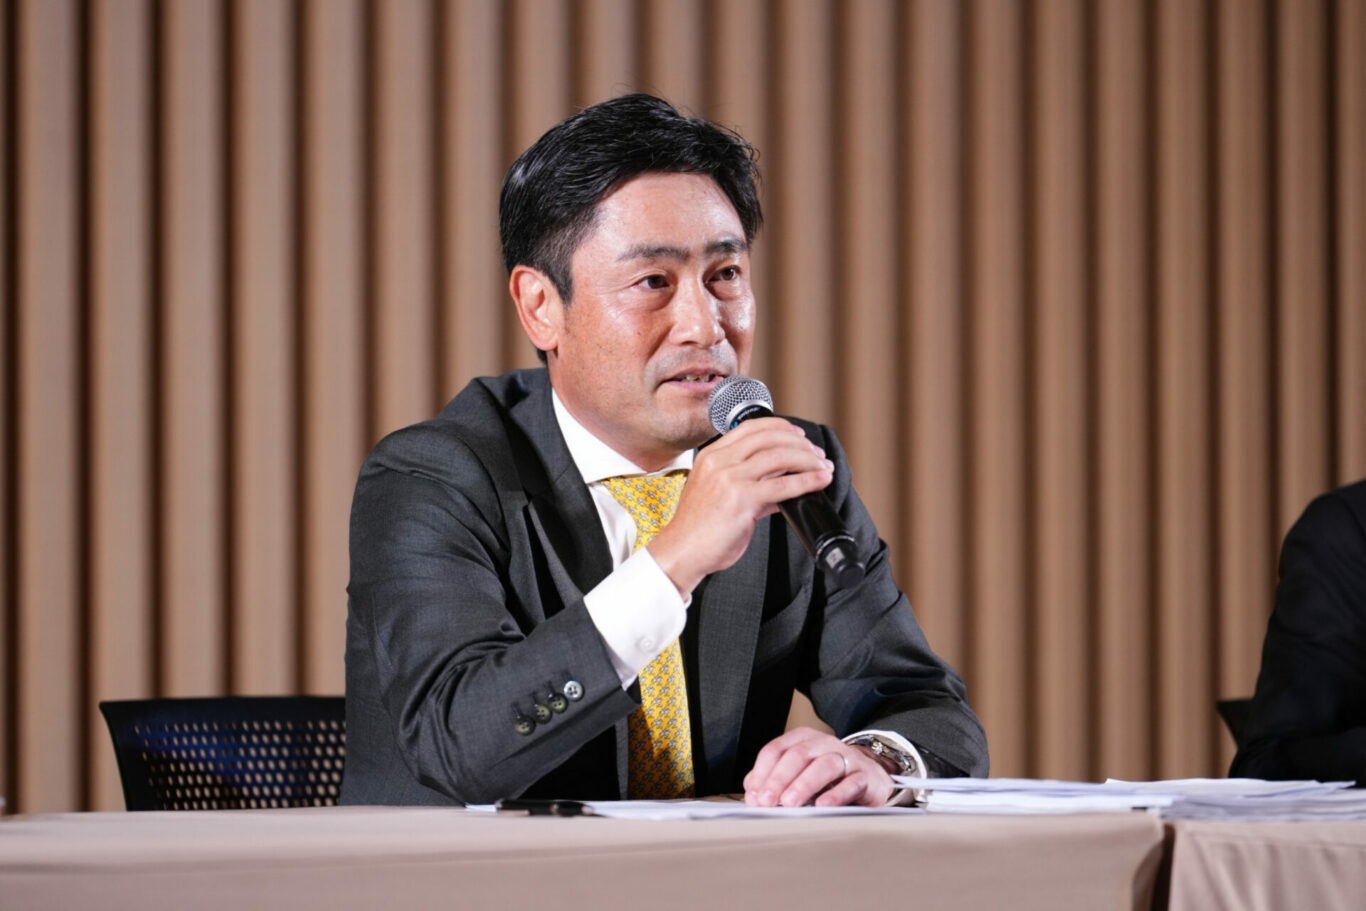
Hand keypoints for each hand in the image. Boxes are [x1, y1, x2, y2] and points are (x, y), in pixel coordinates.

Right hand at [648, 417, 833, 593]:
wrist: (681, 552)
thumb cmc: (699, 529)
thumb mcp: (718, 494)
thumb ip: (749, 484)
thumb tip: (782, 483)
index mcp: (711, 455)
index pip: (751, 427)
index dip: (780, 427)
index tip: (799, 435)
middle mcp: (719, 461)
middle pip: (769, 438)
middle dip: (800, 443)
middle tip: (817, 454)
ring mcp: (729, 478)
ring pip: (780, 457)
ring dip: (809, 460)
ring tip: (824, 467)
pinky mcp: (741, 499)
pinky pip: (783, 485)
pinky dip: (807, 481)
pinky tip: (820, 481)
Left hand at [742, 726, 896, 807]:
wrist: (870, 777)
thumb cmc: (828, 777)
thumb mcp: (799, 773)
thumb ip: (774, 779)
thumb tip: (753, 793)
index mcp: (803, 739)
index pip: (776, 749)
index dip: (762, 772)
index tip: (754, 794)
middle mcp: (824, 744)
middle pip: (798, 755)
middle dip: (779, 778)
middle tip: (767, 801)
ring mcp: (846, 758)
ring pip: (824, 765)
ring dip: (803, 784)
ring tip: (789, 803)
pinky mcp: (865, 776)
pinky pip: (851, 783)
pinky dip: (836, 794)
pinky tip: (823, 805)